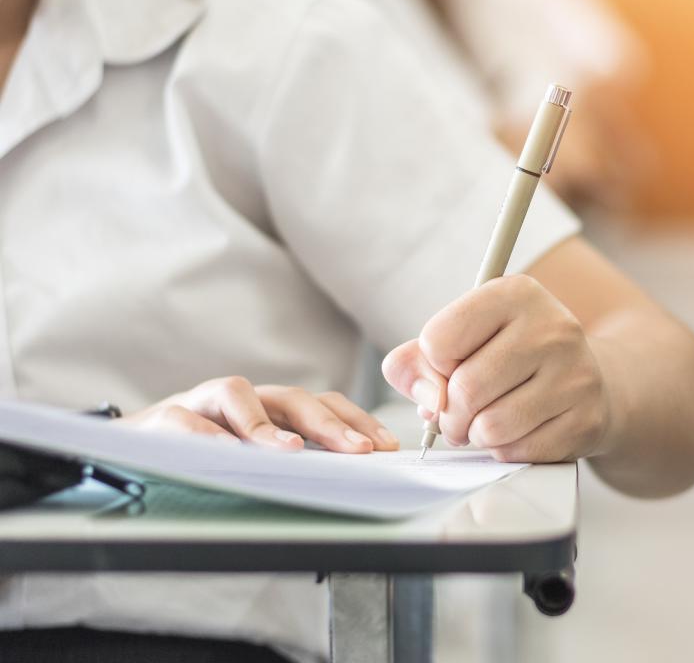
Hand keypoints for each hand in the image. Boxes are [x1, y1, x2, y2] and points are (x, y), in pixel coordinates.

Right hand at [120, 377, 398, 452]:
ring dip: (266, 425)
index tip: (386, 447)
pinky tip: (226, 454)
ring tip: (292, 452)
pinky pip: (186, 421)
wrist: (130, 448)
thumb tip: (349, 475)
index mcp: (271, 407)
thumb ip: (293, 459)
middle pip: (292, 398)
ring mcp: (202, 402)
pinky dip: (206, 436)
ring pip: (237, 394)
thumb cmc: (204, 454)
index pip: (323, 404)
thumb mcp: (254, 456)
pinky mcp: (163, 418)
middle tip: (358, 451)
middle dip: (330, 424)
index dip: (356, 420)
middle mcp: (243, 398)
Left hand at [381, 275, 611, 462]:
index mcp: (517, 294)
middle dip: (449, 415)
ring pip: (490, 427)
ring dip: (475, 435)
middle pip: (465, 389)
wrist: (587, 380)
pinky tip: (517, 432)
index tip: (450, 369)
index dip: (433, 366)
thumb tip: (424, 398)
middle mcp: (553, 328)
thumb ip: (418, 360)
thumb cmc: (512, 358)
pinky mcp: (586, 418)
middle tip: (457, 416)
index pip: (439, 339)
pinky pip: (519, 451)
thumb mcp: (466, 338)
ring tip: (485, 424)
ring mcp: (575, 374)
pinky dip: (505, 450)